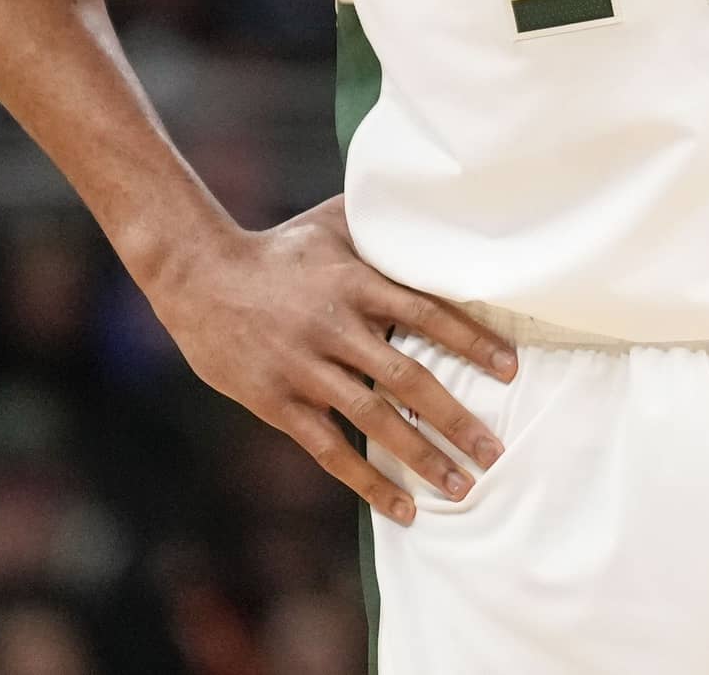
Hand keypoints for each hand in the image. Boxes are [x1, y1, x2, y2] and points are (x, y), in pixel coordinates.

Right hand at [147, 194, 516, 524]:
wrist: (198, 276)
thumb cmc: (276, 248)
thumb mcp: (331, 223)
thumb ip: (382, 220)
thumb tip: (435, 200)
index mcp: (354, 283)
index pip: (427, 314)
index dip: (472, 342)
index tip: (510, 370)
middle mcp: (334, 327)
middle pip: (407, 378)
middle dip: (456, 417)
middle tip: (495, 450)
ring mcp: (304, 369)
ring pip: (374, 420)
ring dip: (422, 456)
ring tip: (462, 485)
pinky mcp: (277, 402)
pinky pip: (330, 449)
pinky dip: (368, 482)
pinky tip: (402, 508)